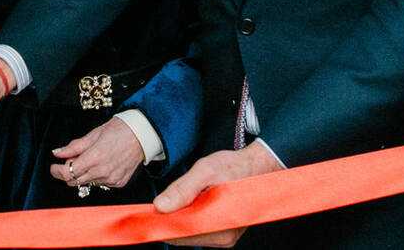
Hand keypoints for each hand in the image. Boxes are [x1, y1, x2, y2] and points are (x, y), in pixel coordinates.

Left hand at [48, 116, 143, 189]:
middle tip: (69, 162)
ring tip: (89, 159)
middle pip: (75, 181)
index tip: (53, 167)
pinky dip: (96, 176)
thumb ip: (74, 146)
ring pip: (87, 183)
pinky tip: (102, 164)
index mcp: (94, 158)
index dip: (57, 171)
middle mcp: (102, 172)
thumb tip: (57, 153)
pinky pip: (100, 183)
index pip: (68, 173)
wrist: (142, 135)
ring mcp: (111, 179)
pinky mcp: (118, 183)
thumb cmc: (118, 130)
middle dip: (67, 173)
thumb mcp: (93, 134)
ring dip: (82, 174)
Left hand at [153, 143, 282, 246]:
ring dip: (178, 219)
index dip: (161, 224)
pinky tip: (185, 206)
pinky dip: (188, 219)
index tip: (144, 215)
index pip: (181, 234)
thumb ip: (183, 189)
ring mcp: (224, 237)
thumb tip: (160, 207)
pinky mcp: (222, 232)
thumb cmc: (235, 167)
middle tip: (155, 205)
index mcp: (221, 226)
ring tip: (173, 201)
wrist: (259, 166)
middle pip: (184, 236)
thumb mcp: (206, 170)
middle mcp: (224, 237)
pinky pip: (198, 230)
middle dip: (169, 221)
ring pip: (189, 234)